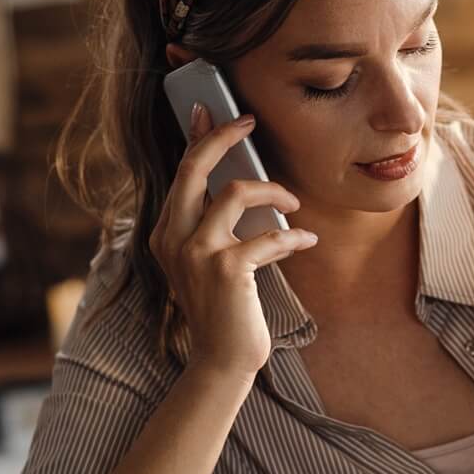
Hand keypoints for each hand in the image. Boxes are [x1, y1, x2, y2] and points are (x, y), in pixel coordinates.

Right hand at [149, 103, 315, 383]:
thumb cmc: (223, 311)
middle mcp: (173, 238)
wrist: (222, 360)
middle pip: (194, 168)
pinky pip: (268, 236)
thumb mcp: (209, 263)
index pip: (180, 174)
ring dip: (273, 192)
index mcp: (165, 233)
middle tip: (249, 123)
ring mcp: (198, 253)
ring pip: (233, 192)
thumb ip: (215, 229)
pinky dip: (293, 235)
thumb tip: (242, 188)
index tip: (213, 113)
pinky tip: (307, 239)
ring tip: (295, 204)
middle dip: (223, 138)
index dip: (197, 139)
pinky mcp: (227, 270)